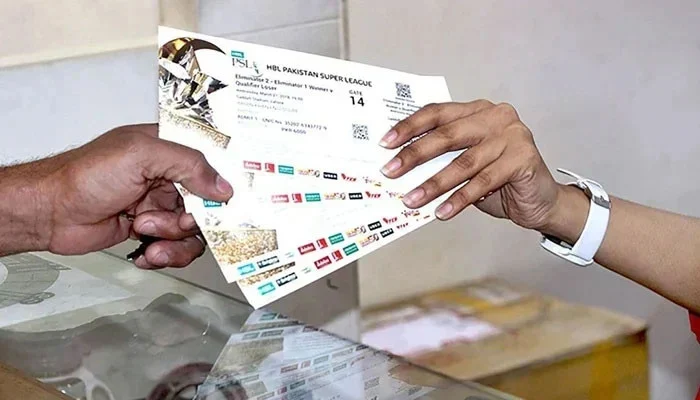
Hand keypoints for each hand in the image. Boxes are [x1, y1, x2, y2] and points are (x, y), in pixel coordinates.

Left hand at [39, 124, 232, 267]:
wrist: (51, 211)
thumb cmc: (86, 174)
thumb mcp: (141, 156)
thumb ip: (187, 165)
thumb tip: (223, 186)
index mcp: (169, 148)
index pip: (212, 164)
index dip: (222, 186)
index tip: (224, 204)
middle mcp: (168, 176)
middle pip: (207, 205)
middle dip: (191, 220)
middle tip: (175, 223)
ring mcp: (160, 205)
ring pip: (193, 232)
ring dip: (173, 240)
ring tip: (147, 234)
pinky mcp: (150, 229)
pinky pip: (174, 247)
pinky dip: (163, 254)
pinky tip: (146, 252)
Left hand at [379, 100, 587, 241]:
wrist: (539, 200)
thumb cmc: (497, 180)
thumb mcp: (465, 162)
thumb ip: (441, 157)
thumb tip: (399, 167)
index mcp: (477, 110)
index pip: (437, 112)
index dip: (409, 127)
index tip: (385, 143)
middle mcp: (496, 117)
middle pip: (448, 134)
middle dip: (415, 155)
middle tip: (391, 172)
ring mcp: (512, 136)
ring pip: (464, 162)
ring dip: (434, 184)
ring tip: (412, 200)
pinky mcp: (523, 159)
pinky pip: (482, 182)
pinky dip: (459, 199)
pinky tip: (442, 212)